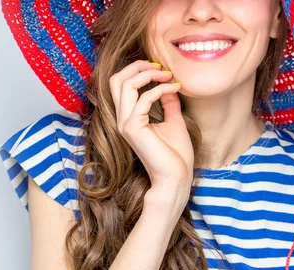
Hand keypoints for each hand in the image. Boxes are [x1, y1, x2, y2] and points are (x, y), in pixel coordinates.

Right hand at [109, 59, 194, 191]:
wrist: (175, 178)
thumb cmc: (176, 156)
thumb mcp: (173, 121)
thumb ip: (168, 103)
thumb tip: (170, 85)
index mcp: (129, 118)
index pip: (122, 83)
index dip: (139, 70)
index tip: (163, 71)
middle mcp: (123, 119)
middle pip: (117, 78)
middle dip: (138, 65)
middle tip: (161, 67)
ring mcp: (125, 124)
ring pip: (125, 83)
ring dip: (148, 73)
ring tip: (168, 76)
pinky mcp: (133, 128)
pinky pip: (143, 97)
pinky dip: (160, 89)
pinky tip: (174, 90)